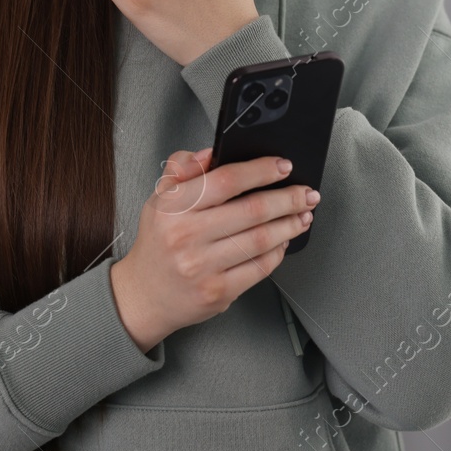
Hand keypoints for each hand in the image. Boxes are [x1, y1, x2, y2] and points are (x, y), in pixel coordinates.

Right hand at [109, 148, 320, 352]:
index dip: (261, 170)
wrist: (144, 296)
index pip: (225, 180)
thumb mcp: (159, 198)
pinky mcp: (218, 292)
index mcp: (173, 208)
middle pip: (252, 210)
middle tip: (306, 193)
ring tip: (303, 214)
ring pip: (261, 239)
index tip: (283, 166)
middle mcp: (186, 236)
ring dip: (290, 224)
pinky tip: (284, 241)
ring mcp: (202, 267)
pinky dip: (278, 252)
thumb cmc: (158, 244)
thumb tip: (211, 154)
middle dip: (288, 198)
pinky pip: (259, 268)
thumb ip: (183, 169)